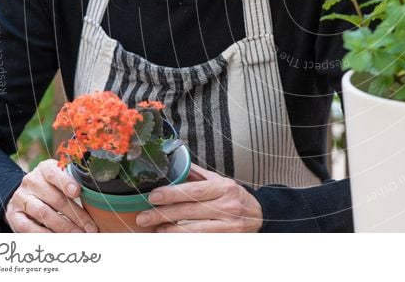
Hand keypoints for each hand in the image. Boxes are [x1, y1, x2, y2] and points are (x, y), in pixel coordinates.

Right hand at [5, 159, 96, 232]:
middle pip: (55, 199)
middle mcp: (31, 181)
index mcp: (45, 168)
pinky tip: (59, 238)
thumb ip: (75, 181)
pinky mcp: (14, 215)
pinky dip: (44, 234)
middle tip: (90, 227)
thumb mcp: (61, 177)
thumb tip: (97, 195)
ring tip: (79, 235)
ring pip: (43, 213)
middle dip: (76, 215)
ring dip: (63, 226)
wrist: (24, 193)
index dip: (66, 182)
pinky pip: (28, 227)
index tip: (78, 192)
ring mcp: (21, 198)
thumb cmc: (52, 185)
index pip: (54, 173)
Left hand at [136, 163, 262, 232]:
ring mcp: (229, 225)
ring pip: (194, 230)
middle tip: (144, 216)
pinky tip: (170, 236)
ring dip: (171, 230)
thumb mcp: (221, 181)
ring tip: (155, 228)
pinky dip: (183, 239)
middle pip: (190, 210)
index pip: (195, 190)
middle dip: (163, 214)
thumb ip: (199, 175)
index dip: (173, 193)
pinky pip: (201, 240)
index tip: (154, 196)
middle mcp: (228, 206)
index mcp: (225, 187)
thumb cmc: (235, 196)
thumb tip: (175, 164)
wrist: (260, 215)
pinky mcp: (228, 239)